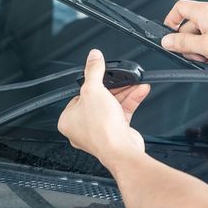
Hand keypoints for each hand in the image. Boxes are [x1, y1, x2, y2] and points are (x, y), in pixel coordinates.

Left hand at [57, 49, 150, 168]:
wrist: (121, 150)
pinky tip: (139, 90)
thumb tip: (93, 56)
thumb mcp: (93, 90)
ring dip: (125, 92)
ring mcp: (100, 130)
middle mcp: (83, 127)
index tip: (99, 76)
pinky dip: (131, 100)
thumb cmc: (100, 129)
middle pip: (97, 99)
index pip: (77, 95)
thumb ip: (93, 71)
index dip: (89, 85)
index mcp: (68, 120)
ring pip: (112, 105)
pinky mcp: (116, 132)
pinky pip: (122, 111)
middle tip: (120, 77)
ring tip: (134, 81)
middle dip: (112, 87)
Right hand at [161, 0, 207, 68]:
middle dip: (190, 44)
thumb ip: (182, 43)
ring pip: (202, 35)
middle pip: (189, 26)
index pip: (178, 8)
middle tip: (198, 56)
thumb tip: (167, 41)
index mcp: (204, 11)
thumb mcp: (205, 47)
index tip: (171, 38)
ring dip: (203, 49)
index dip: (171, 22)